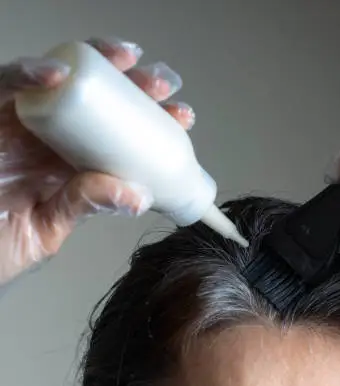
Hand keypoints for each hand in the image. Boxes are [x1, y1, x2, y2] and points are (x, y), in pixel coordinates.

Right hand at [0, 37, 195, 284]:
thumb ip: (85, 207)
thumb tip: (138, 196)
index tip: (182, 117)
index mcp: (71, 164)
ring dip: (97, 65)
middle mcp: (49, 138)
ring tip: (129, 62)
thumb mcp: (47, 230)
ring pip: (60, 80)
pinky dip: (28, 74)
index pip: (117, 133)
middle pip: (97, 99)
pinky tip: (58, 73)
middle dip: (135, 86)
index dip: (151, 120)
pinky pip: (4, 87)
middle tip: (164, 85)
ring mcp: (19, 125)